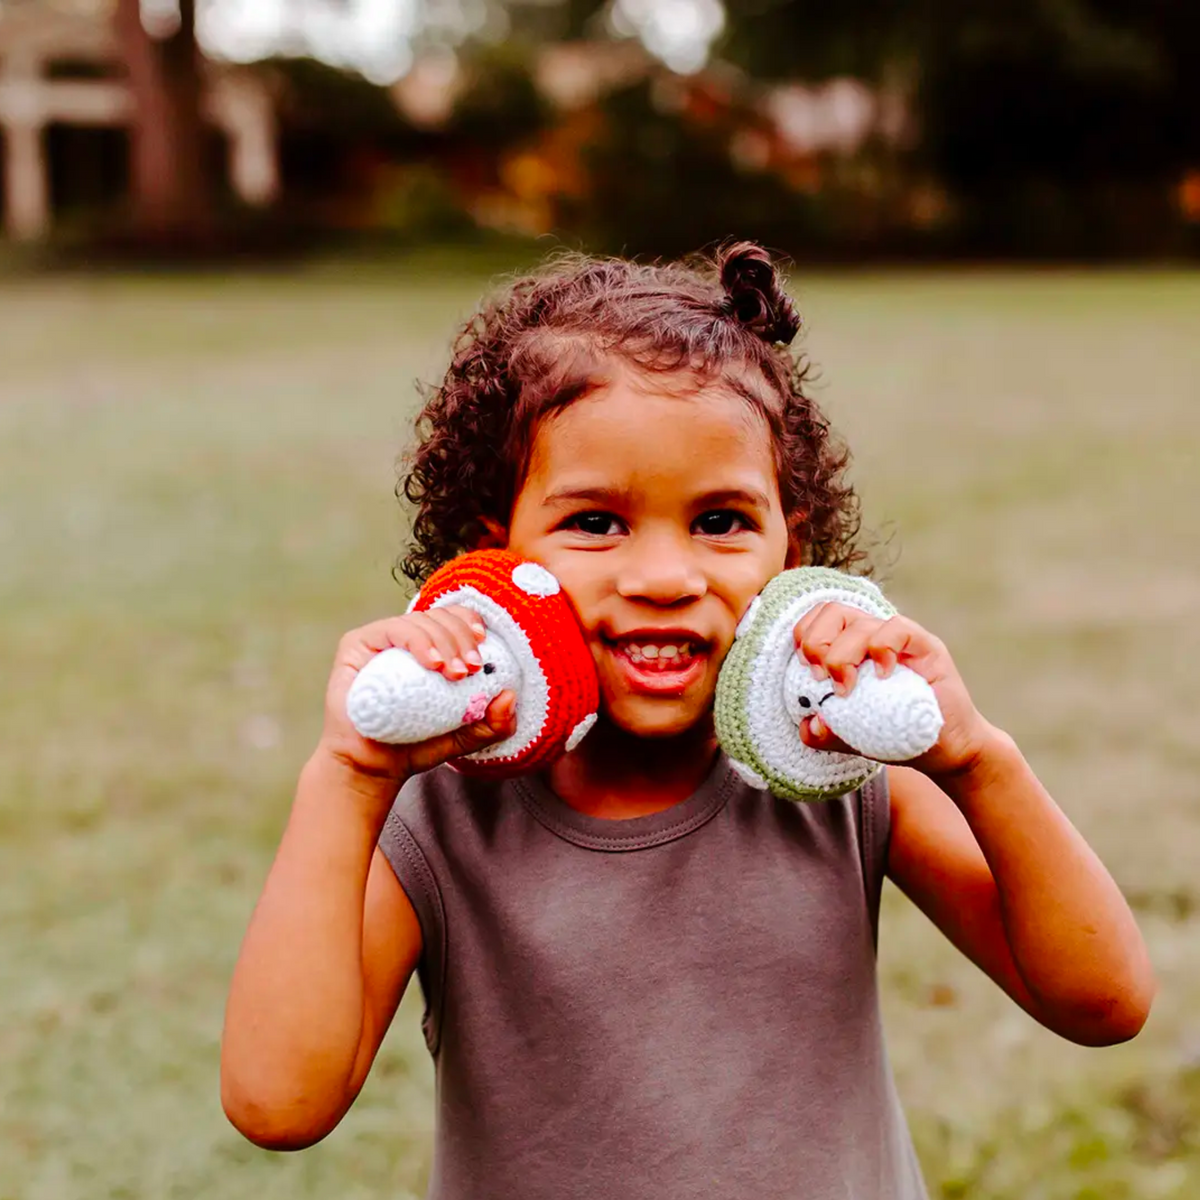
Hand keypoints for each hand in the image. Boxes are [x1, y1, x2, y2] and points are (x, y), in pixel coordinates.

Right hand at [318, 604, 517, 782]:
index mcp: (432, 648)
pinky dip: (419, 641)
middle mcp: (407, 639)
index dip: (472, 624)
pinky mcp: (358, 644)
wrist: (375, 767)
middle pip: (442, 616)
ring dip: (445, 642)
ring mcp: (382, 639)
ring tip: (454, 673)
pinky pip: (394, 629)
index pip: (456, 619)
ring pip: (422, 620)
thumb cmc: (417, 745)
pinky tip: (432, 663)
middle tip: (471, 669)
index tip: (484, 648)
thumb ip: (494, 722)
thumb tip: (510, 696)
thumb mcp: (466, 735)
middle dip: (463, 638)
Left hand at [793, 602, 989, 777]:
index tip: (804, 670)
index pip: (819, 618)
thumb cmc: (897, 735)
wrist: (944, 751)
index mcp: (851, 647)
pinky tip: (881, 676)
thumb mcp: (850, 735)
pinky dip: (882, 648)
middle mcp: (874, 636)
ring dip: (842, 656)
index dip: (804, 636)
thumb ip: (825, 730)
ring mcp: (900, 640)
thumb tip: (808, 724)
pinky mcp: (927, 647)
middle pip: (834, 611)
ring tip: (846, 690)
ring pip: (861, 623)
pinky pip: (898, 628)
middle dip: (816, 642)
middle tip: (820, 678)